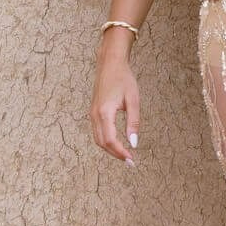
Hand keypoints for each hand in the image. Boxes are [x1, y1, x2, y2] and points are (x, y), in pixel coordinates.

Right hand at [91, 50, 140, 164]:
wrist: (109, 63)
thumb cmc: (123, 78)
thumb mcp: (133, 100)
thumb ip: (133, 122)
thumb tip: (134, 143)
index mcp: (104, 112)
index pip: (110, 140)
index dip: (120, 153)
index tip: (131, 159)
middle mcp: (95, 115)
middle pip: (102, 143)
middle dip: (115, 154)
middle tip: (130, 161)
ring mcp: (92, 113)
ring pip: (98, 139)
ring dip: (110, 149)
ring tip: (124, 154)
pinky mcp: (93, 111)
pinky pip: (97, 132)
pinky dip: (106, 141)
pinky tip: (117, 143)